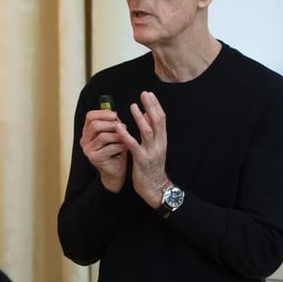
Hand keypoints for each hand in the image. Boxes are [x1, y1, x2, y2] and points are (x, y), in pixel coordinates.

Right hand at [79, 108, 127, 191]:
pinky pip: (109, 148)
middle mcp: (85, 140)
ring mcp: (88, 150)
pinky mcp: (95, 158)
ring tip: (127, 138)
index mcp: (87, 131)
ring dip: (118, 135)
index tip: (115, 115)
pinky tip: (127, 146)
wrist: (116, 170)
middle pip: (96, 125)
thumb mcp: (113, 134)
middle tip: (123, 127)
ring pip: (103, 136)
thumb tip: (115, 112)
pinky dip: (120, 146)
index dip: (103, 113)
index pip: (90, 116)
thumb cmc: (116, 151)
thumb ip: (112, 123)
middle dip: (112, 125)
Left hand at [117, 91, 170, 206]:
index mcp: (162, 140)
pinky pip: (134, 145)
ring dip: (140, 118)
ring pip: (147, 131)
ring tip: (133, 106)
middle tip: (144, 94)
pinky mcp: (141, 160)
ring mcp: (151, 151)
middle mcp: (159, 144)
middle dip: (151, 106)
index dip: (155, 105)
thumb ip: (152, 132)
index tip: (149, 94)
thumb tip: (146, 116)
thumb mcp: (154, 148)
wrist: (156, 187)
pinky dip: (127, 135)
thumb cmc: (152, 167)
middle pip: (157, 121)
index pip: (161, 119)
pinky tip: (120, 127)